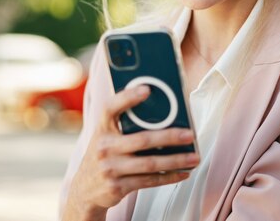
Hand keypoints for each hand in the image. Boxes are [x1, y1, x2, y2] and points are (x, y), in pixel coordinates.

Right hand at [62, 85, 199, 220]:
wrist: (84, 190)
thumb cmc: (104, 154)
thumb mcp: (105, 136)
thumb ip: (123, 124)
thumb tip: (160, 112)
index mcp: (101, 128)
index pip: (110, 108)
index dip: (127, 97)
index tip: (147, 89)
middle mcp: (104, 147)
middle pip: (142, 140)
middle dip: (170, 136)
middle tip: (190, 134)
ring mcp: (110, 168)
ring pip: (150, 163)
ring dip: (176, 160)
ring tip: (194, 157)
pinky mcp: (117, 187)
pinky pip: (149, 181)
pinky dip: (169, 177)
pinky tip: (183, 172)